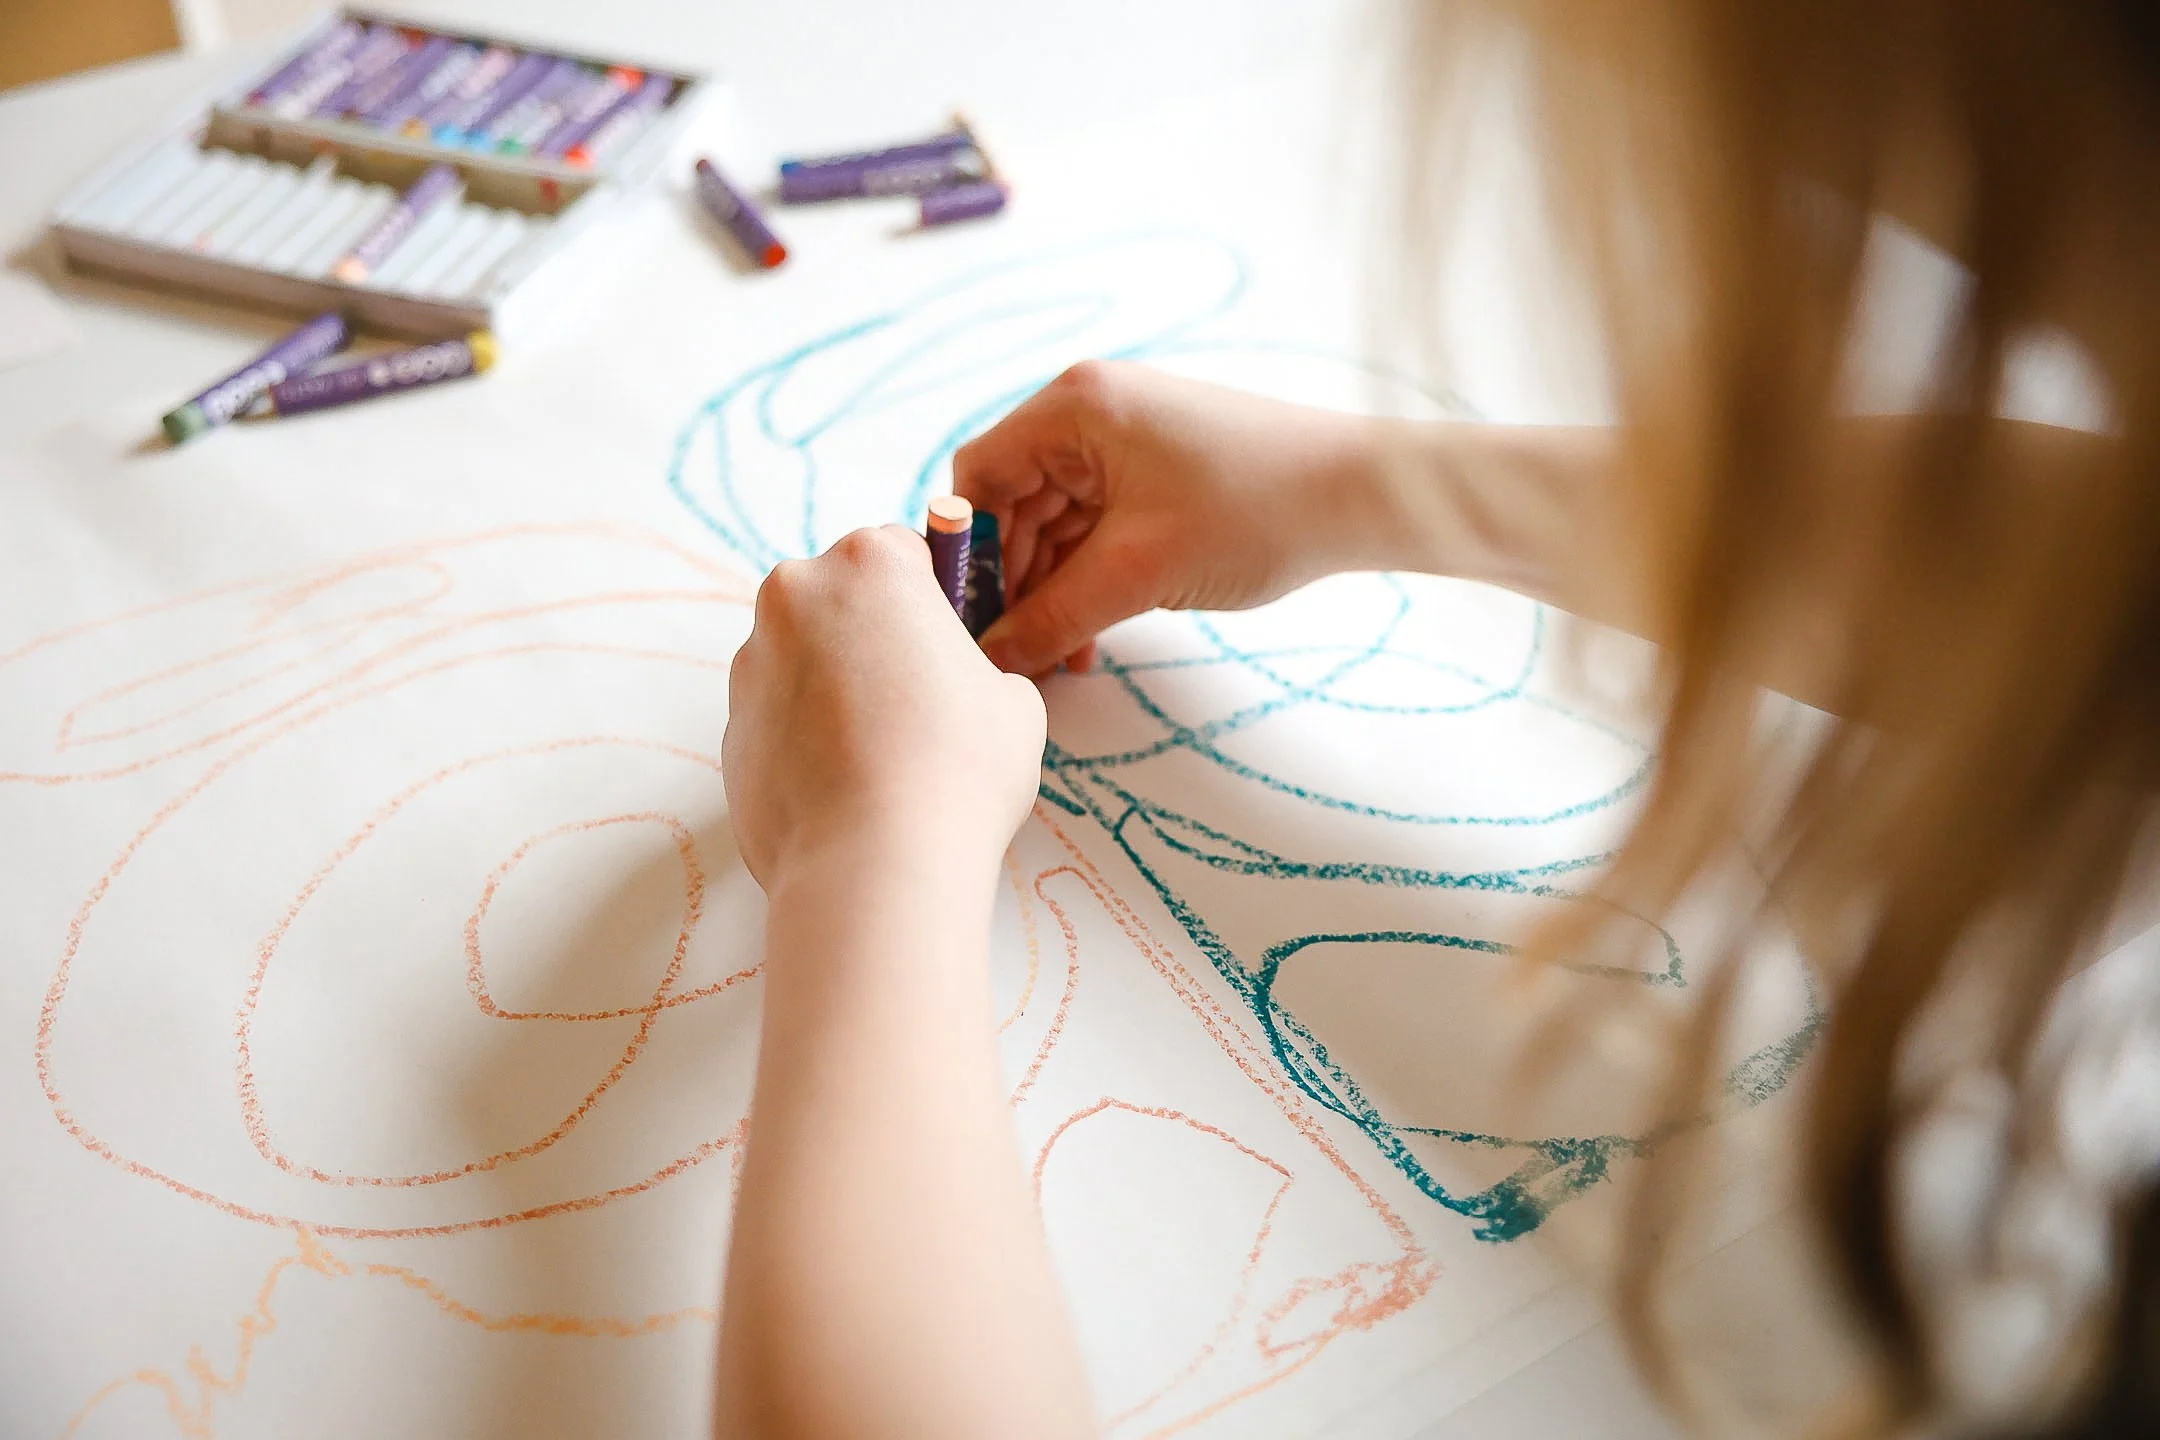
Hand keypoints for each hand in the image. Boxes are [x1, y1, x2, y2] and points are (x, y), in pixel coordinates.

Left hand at [723, 526, 1046, 889]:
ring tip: (885, 752)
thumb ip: (979, 667)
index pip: (902, 551)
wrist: (874, 862)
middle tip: (919, 698)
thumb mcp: (1012, 700)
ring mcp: (752, 662)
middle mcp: (795, 595)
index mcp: (868, 562)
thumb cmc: (958, 767)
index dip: (932, 597)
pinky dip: (808, 737)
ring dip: (837, 686)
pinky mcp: (730, 727)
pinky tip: (848, 784)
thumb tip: (955, 684)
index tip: (946, 638)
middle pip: (842, 598)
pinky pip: (780, 716)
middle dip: (875, 635)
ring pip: (805, 657)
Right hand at [953, 360, 1393, 676]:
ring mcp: (1124, 442)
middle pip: (1013, 503)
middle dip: (1012, 582)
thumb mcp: (1137, 573)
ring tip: (1060, 659)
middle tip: (1013, 656)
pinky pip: (1094, 530)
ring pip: (1053, 524)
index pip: (978, 475)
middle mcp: (1091, 413)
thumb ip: (1052, 615)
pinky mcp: (1155, 474)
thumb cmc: (1253, 512)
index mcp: (1074, 407)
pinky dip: (1086, 581)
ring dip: (1050, 592)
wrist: (1357, 497)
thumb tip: (992, 658)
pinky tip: (1091, 639)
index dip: (967, 551)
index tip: (970, 619)